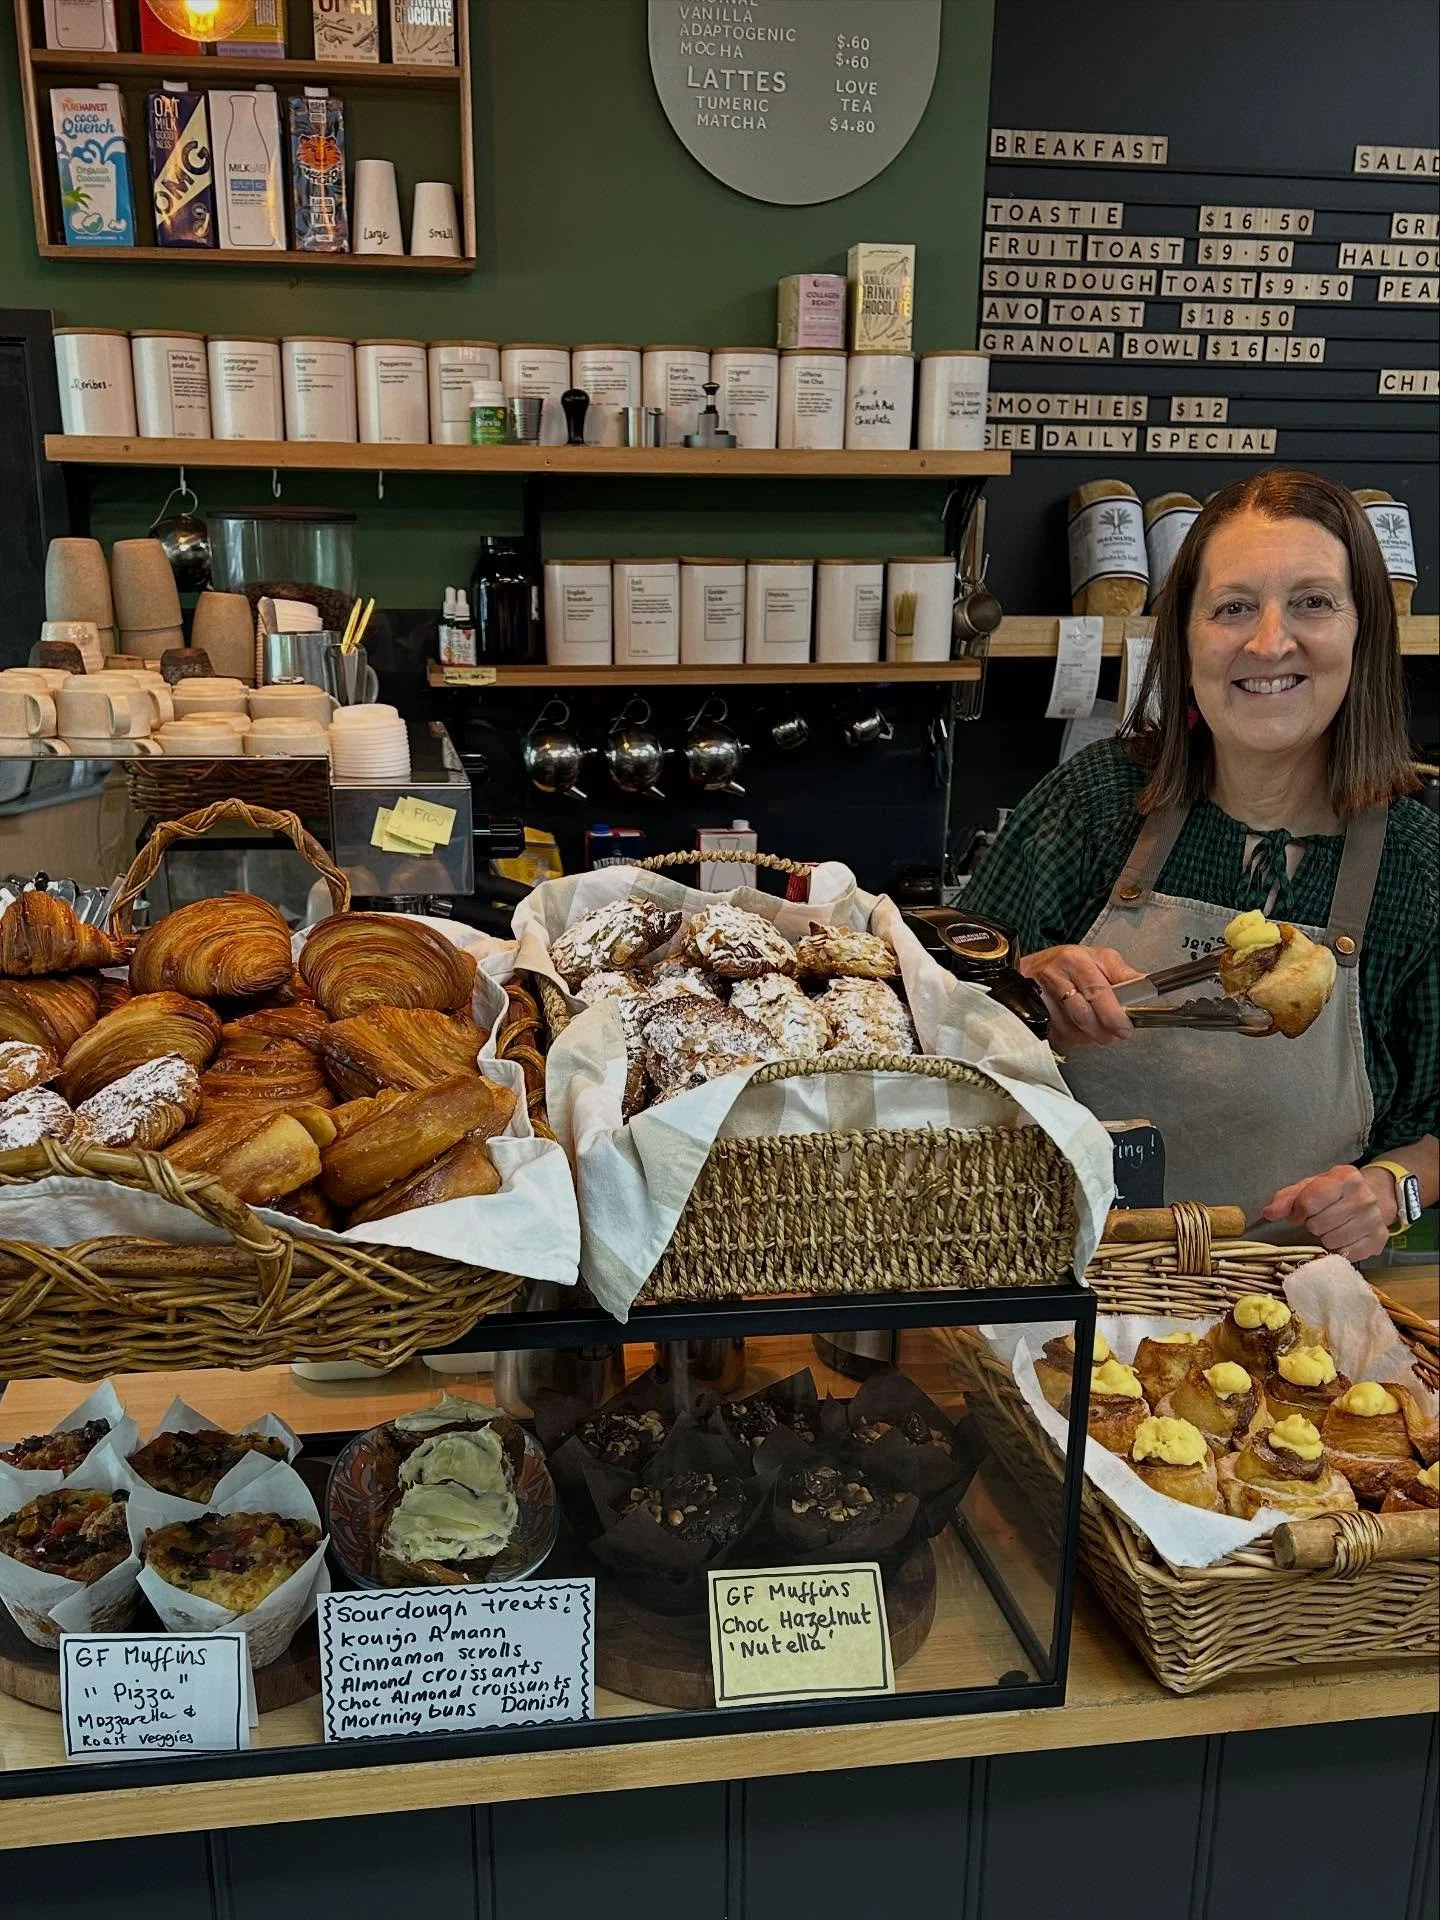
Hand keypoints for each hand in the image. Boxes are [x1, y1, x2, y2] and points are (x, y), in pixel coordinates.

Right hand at [1018, 945, 1146, 1049]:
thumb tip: (1147, 984)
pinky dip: (1074, 1037)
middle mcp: (1056, 975)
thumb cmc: (1068, 964)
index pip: (1099, 991)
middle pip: (1083, 1013)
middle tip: (1117, 1033)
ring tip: (1099, 1029)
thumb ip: (1122, 973)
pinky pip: (1059, 1034)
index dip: (1114, 1013)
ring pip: (1072, 1027)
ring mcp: (1041, 996)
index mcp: (1076, 960)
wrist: (1030, 970)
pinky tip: (1080, 1029)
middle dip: (1104, 1029)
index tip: (1126, 1026)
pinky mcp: (1033, 1013)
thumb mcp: (1098, 958)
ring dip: (1090, 1035)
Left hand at [1263, 1164, 1394, 1262]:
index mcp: (1345, 1177)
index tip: (1298, 1215)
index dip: (1297, 1213)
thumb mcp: (1310, 1187)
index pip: (1309, 1202)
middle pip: (1318, 1225)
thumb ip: (1287, 1198)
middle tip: (1318, 1221)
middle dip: (1312, 1225)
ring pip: (1332, 1242)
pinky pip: (1347, 1254)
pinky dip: (1339, 1250)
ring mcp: (1374, 1219)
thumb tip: (1269, 1213)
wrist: (1375, 1195)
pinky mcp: (1379, 1240)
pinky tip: (1342, 1239)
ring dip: (1325, 1238)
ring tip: (1330, 1229)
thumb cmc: (1335, 1192)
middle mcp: (1364, 1197)